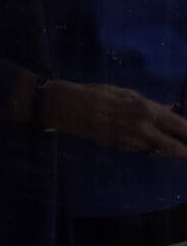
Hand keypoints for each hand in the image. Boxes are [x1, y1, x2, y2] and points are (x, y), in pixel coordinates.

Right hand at [45, 81, 186, 158]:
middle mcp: (144, 128)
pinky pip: (138, 148)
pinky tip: (131, 135)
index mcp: (147, 110)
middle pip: (174, 147)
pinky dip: (141, 144)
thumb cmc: (98, 94)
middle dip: (185, 151)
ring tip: (151, 136)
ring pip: (155, 149)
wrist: (70, 108)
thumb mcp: (126, 94)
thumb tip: (168, 110)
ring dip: (159, 146)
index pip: (180, 126)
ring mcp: (132, 141)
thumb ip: (149, 105)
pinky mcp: (121, 148)